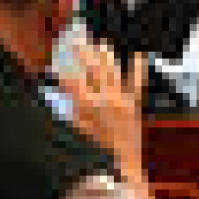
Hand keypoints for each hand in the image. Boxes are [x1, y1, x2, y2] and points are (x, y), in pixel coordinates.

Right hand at [57, 41, 145, 171]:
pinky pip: (137, 80)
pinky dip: (138, 67)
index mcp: (90, 107)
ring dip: (105, 55)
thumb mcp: (83, 128)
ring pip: (112, 70)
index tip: (60, 59)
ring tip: (100, 43)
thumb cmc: (102, 144)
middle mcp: (105, 98)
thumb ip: (73, 109)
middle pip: (93, 70)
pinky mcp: (135, 99)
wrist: (126, 157)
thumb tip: (65, 90)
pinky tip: (138, 54)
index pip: (74, 82)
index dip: (66, 69)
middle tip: (76, 41)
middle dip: (83, 53)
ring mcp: (122, 97)